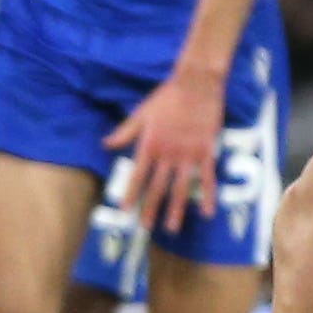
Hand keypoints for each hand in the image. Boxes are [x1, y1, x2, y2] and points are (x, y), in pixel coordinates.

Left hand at [105, 63, 224, 236]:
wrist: (196, 85)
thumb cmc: (166, 97)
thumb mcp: (141, 113)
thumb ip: (124, 132)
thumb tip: (105, 145)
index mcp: (150, 145)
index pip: (137, 174)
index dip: (130, 193)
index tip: (124, 209)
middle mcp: (168, 154)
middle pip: (157, 186)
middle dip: (150, 208)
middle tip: (144, 226)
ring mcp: (188, 155)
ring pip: (181, 188)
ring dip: (175, 209)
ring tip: (171, 228)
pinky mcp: (206, 152)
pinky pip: (207, 178)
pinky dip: (208, 196)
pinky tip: (207, 212)